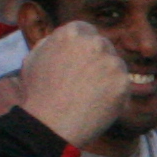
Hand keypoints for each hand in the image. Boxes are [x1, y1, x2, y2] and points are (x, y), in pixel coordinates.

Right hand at [13, 22, 134, 147]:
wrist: (49, 125)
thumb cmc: (37, 95)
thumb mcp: (33, 58)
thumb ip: (52, 42)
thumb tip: (66, 38)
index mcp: (71, 32)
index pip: (86, 30)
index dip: (82, 47)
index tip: (80, 62)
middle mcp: (94, 42)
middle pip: (103, 45)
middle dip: (97, 60)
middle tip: (85, 82)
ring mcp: (111, 62)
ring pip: (116, 65)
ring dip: (107, 76)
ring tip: (88, 96)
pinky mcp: (123, 83)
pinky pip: (122, 86)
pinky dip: (114, 95)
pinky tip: (97, 105)